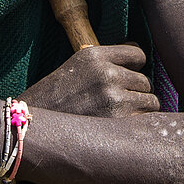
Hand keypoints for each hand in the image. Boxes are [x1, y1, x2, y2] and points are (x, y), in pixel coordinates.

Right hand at [25, 45, 158, 117]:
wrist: (33, 125)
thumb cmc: (56, 97)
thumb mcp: (76, 67)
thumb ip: (105, 61)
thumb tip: (141, 59)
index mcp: (95, 55)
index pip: (138, 54)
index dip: (135, 67)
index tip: (127, 77)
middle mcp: (106, 73)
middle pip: (145, 81)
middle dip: (136, 92)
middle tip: (118, 103)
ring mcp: (112, 97)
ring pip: (150, 101)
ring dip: (140, 109)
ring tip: (121, 117)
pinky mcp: (117, 121)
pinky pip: (145, 119)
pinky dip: (138, 125)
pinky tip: (122, 128)